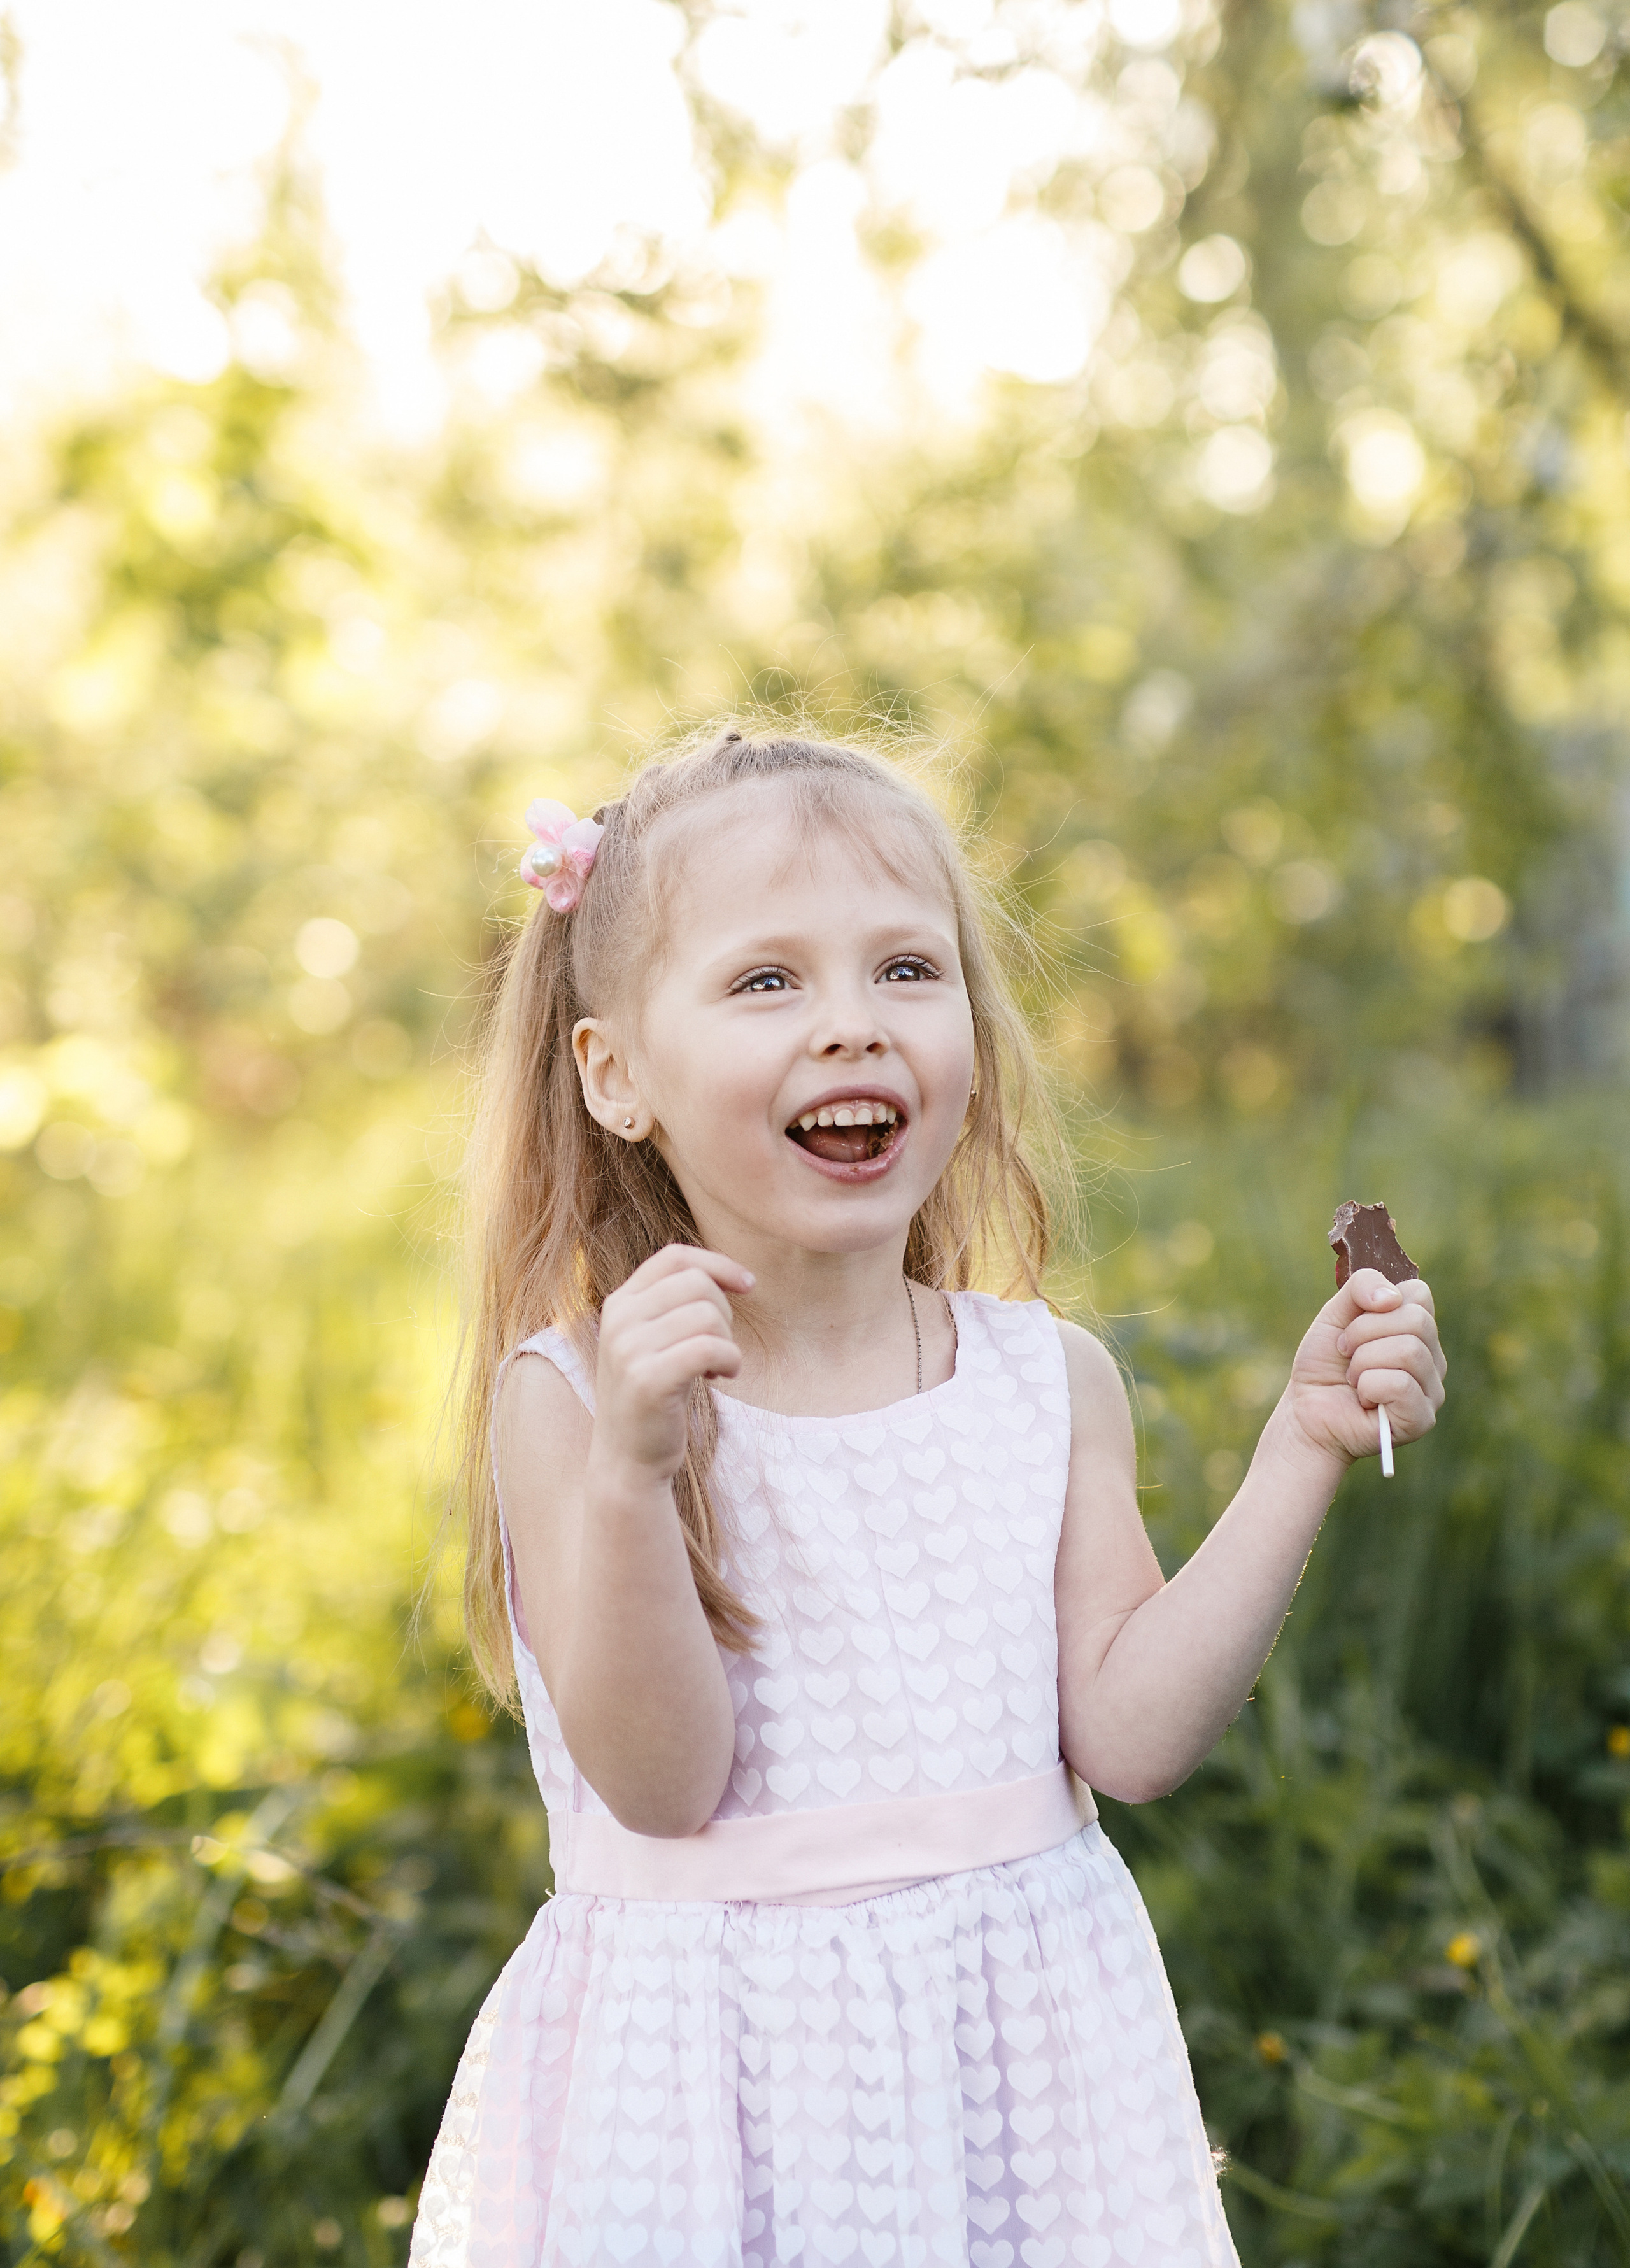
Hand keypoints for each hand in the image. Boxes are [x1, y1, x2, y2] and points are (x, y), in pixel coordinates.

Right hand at [592, 1244, 751, 1483]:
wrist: (626, 1459)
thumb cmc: (654, 1397)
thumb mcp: (653, 1340)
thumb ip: (673, 1304)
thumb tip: (729, 1273)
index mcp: (620, 1303)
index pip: (674, 1256)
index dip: (718, 1264)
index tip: (747, 1285)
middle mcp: (619, 1319)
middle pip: (698, 1283)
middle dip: (724, 1313)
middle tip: (718, 1347)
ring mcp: (629, 1349)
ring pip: (708, 1315)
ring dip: (728, 1342)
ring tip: (715, 1366)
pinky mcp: (648, 1380)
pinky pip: (711, 1347)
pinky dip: (730, 1360)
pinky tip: (722, 1376)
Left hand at [1282, 1269, 1446, 1467]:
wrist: (1305, 1412)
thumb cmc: (1324, 1364)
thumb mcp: (1334, 1313)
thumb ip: (1361, 1287)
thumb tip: (1391, 1297)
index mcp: (1417, 1330)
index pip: (1418, 1293)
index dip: (1376, 1305)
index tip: (1351, 1326)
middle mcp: (1432, 1358)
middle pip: (1415, 1320)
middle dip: (1364, 1333)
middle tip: (1346, 1354)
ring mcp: (1432, 1390)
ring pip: (1409, 1351)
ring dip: (1363, 1363)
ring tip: (1354, 1379)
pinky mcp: (1422, 1419)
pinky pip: (1401, 1385)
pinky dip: (1369, 1387)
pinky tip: (1364, 1399)